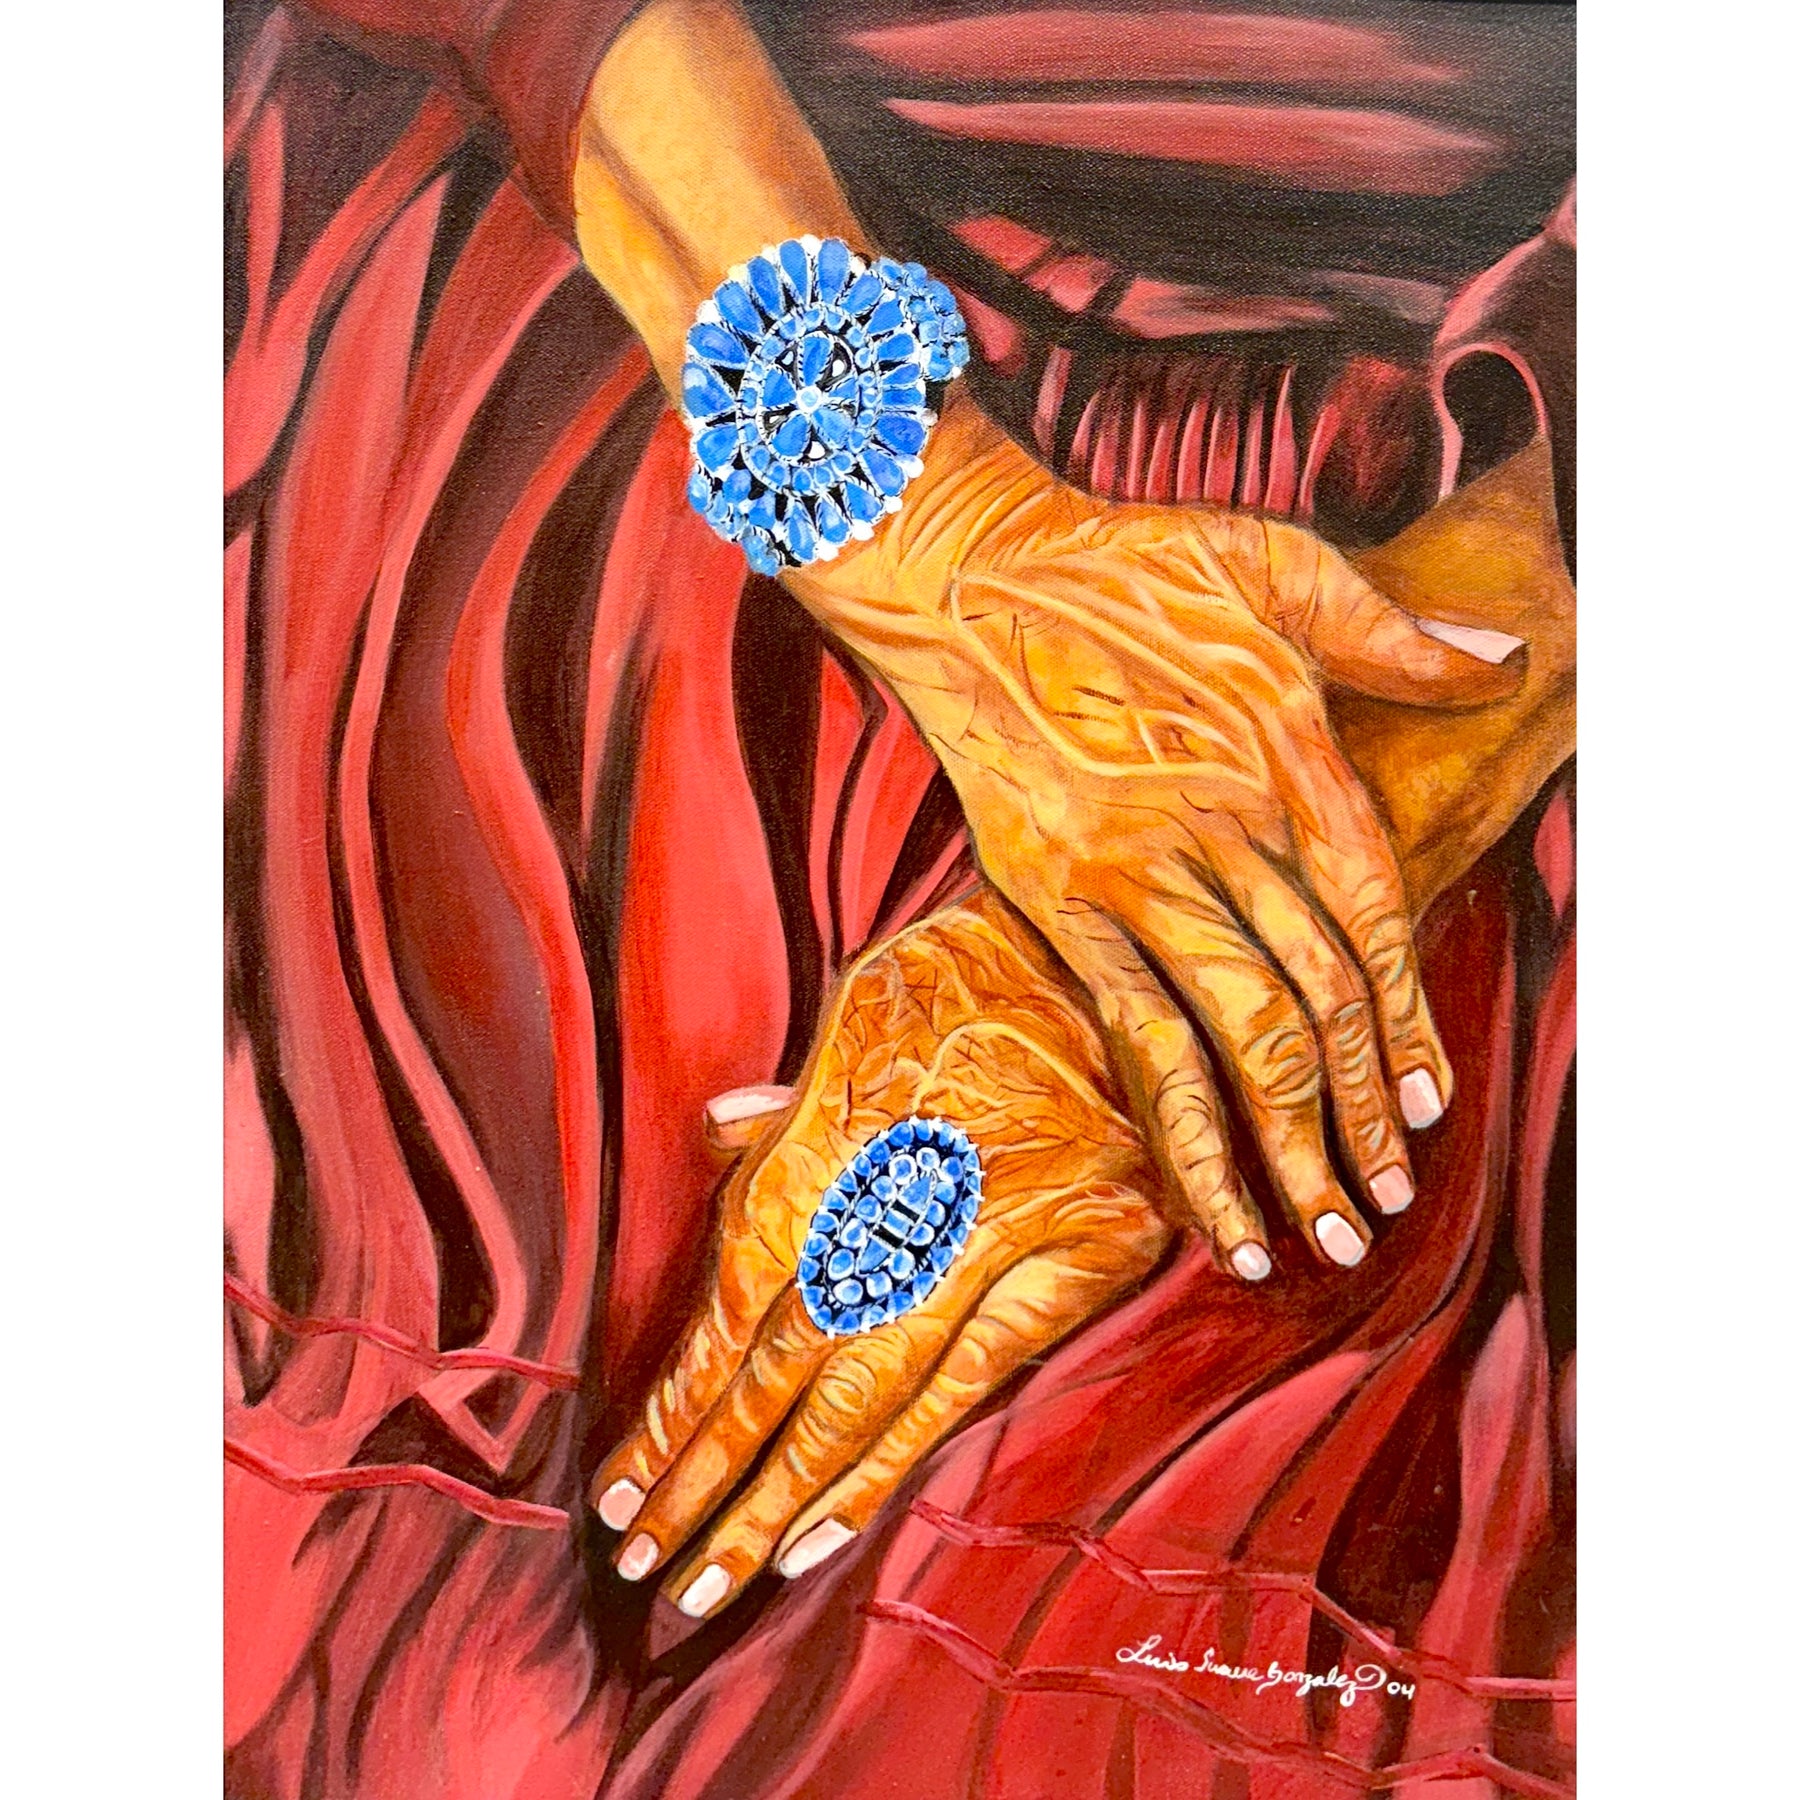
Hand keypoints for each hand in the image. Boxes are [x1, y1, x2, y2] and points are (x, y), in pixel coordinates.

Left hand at [589, 888, 1169, 1618]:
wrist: (1127, 956)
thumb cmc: (983, 976)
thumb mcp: (870, 1001)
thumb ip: (799, 1099)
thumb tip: (720, 1132)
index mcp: (833, 1137)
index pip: (734, 1301)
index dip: (677, 1403)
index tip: (620, 1487)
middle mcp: (895, 1198)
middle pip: (783, 1364)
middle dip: (709, 1472)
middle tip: (644, 1563)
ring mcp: (988, 1236)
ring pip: (862, 1392)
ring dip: (779, 1495)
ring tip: (710, 1581)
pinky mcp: (1076, 1260)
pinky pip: (968, 1379)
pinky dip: (890, 1460)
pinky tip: (825, 1532)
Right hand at [786, 390, 1523, 1276]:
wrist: (969, 577)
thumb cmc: (1123, 563)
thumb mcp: (1274, 560)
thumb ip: (1390, 632)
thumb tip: (1503, 662)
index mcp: (1286, 757)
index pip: (1374, 921)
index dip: (1407, 1024)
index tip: (1428, 1109)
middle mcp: (1222, 829)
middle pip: (1314, 999)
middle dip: (1357, 1116)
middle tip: (1385, 1203)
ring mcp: (1135, 874)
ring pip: (1234, 1036)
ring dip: (1283, 1148)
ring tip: (1316, 1239)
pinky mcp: (1054, 901)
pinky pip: (1135, 1030)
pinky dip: (1178, 1122)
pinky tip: (1200, 1191)